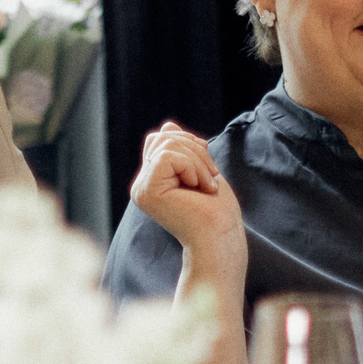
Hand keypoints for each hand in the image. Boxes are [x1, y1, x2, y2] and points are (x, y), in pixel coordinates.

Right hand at [132, 121, 245, 274]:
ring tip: (206, 186)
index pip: (162, 139)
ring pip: (166, 144)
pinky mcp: (146, 191)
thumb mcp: (200, 170)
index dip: (189, 143)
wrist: (221, 238)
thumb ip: (182, 151)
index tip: (208, 170)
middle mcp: (142, 185)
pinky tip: (199, 189)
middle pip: (162, 137)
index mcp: (153, 180)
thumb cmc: (217, 212)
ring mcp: (141, 189)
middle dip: (195, 150)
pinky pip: (167, 156)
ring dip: (197, 161)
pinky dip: (192, 167)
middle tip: (210, 178)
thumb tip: (167, 126)